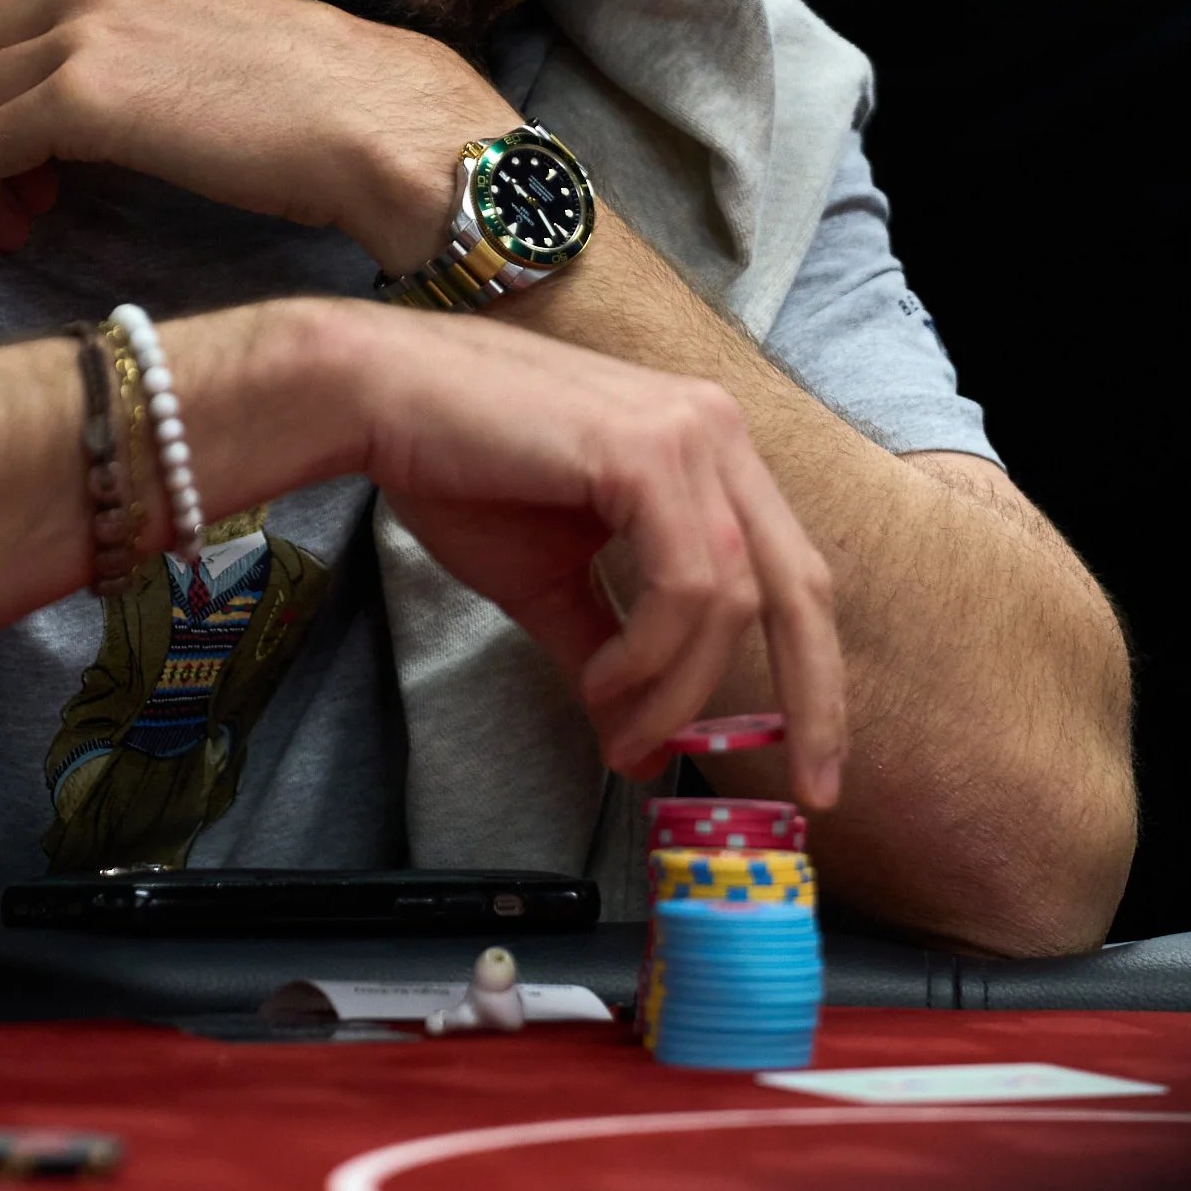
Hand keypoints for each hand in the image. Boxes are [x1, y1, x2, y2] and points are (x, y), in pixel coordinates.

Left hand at [0, 0, 512, 272]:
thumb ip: (128, 30)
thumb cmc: (313, 96)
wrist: (373, 122)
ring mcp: (81, 29)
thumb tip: (69, 89)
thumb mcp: (202, 23)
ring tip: (21, 221)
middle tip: (16, 180)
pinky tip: (2, 243)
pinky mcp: (82, 98)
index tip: (6, 103)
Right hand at [316, 305, 845, 808]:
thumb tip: (645, 748)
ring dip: (678, 689)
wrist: (377, 399)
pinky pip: (685, 582)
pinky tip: (602, 681)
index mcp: (706, 454)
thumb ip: (608, 652)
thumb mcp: (551, 580)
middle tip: (811, 792)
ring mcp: (687, 433)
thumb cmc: (456, 472)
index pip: (790, 573)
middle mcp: (716, 432)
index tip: (810, 764)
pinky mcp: (645, 448)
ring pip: (731, 600)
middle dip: (813, 699)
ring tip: (619, 726)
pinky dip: (651, 652)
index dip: (812, 675)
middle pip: (800, 585)